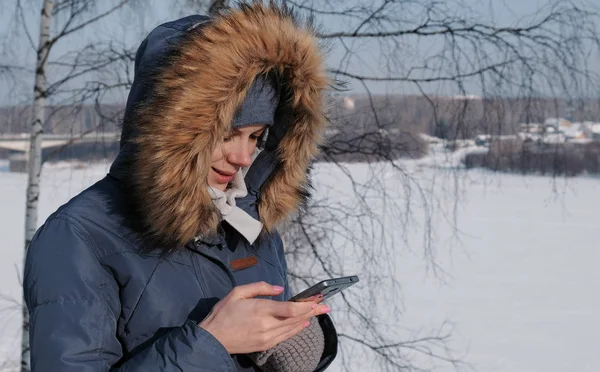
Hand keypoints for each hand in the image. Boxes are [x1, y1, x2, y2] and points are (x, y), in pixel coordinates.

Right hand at [199, 281, 329, 353]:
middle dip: (313, 311)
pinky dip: (296, 329)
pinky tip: (303, 324)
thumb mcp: (238, 292)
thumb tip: (279, 289)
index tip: (318, 300)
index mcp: (261, 310)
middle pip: (296, 318)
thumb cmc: (223, 313)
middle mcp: (267, 325)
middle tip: (326, 306)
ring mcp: (267, 337)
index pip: (291, 309)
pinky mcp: (265, 345)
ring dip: (307, 319)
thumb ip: (260, 287)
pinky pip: (286, 336)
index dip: (307, 305)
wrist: (213, 339)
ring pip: (293, 328)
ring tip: (318, 312)